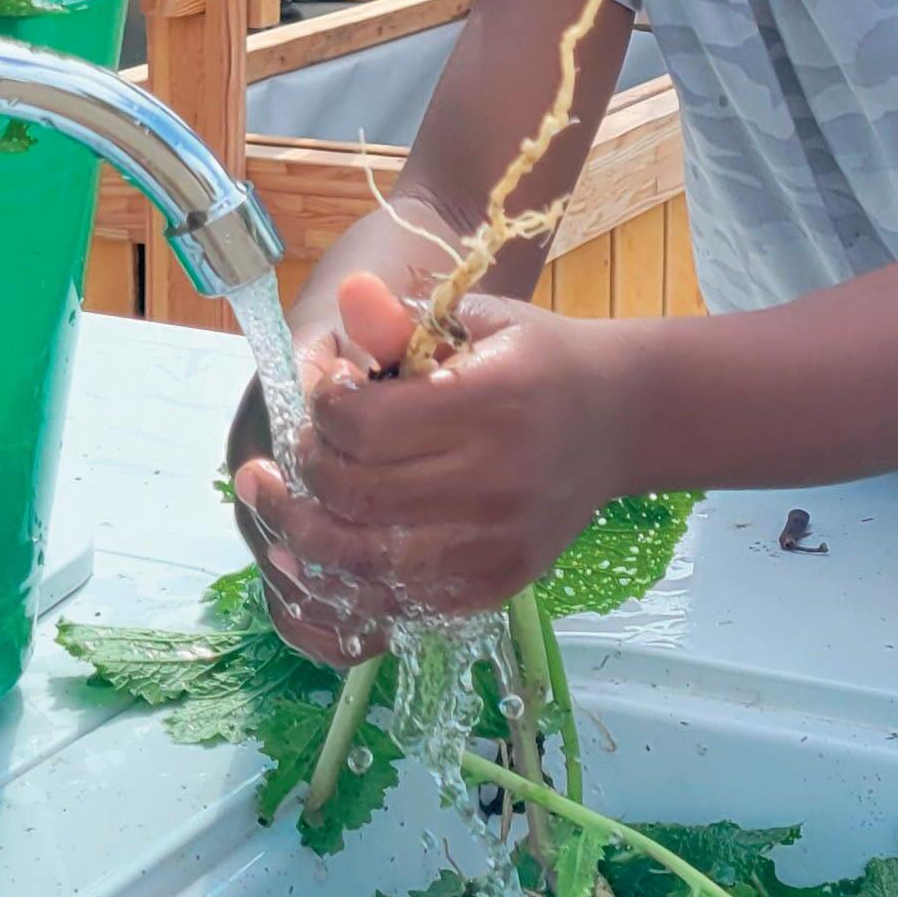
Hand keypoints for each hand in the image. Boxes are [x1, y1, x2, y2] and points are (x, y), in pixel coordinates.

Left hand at [234, 276, 623, 664]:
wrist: (622, 420)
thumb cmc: (539, 359)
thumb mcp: (480, 322)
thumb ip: (407, 319)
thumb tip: (348, 294)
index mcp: (491, 401)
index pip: (365, 424)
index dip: (323, 407)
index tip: (324, 391)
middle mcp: (494, 480)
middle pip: (356, 494)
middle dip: (304, 470)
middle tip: (294, 448)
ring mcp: (494, 544)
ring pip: (365, 560)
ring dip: (303, 534)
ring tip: (275, 501)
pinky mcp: (494, 586)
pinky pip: (398, 602)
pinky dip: (347, 581)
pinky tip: (319, 552)